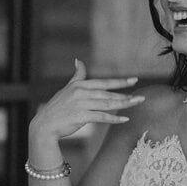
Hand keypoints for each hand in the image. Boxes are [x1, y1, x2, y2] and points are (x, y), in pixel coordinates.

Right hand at [28, 59, 142, 142]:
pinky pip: (101, 117)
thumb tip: (79, 60)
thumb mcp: (67, 88)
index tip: (134, 80)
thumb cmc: (57, 107)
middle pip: (108, 94)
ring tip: (136, 104)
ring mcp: (80, 104)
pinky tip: (125, 119)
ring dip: (123, 105)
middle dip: (126, 95)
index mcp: (79, 85)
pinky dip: (113, 118)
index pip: (104, 83)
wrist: (44, 125)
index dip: (120, 82)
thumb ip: (77, 75)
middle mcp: (81, 93)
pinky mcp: (80, 116)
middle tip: (142, 98)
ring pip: (107, 104)